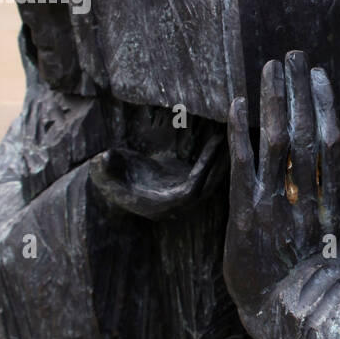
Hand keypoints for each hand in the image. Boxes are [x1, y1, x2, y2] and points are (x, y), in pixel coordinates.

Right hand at [88, 132, 224, 219]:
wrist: (111, 188)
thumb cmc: (106, 179)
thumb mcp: (102, 173)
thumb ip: (104, 167)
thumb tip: (102, 158)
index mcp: (163, 204)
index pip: (191, 190)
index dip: (204, 169)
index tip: (215, 148)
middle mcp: (178, 203)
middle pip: (209, 186)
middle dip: (223, 162)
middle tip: (237, 138)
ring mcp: (184, 194)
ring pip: (212, 180)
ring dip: (225, 160)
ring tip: (238, 134)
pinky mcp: (186, 183)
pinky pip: (209, 173)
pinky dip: (218, 158)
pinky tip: (227, 137)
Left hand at [224, 51, 339, 315]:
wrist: (294, 319)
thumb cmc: (321, 282)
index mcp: (332, 201)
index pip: (331, 142)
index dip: (326, 106)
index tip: (321, 76)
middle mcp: (307, 196)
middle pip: (305, 132)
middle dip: (299, 91)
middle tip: (295, 55)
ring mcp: (277, 204)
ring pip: (277, 141)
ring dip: (273, 101)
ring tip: (270, 67)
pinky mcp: (248, 215)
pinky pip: (245, 165)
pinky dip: (242, 133)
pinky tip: (238, 103)